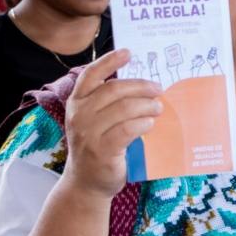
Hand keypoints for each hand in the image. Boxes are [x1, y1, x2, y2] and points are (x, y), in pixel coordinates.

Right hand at [63, 49, 161, 198]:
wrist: (86, 182)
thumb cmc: (98, 148)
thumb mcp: (96, 122)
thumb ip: (110, 105)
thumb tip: (144, 88)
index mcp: (77, 102)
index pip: (91, 74)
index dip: (110, 61)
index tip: (128, 52)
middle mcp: (80, 115)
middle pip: (114, 89)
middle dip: (141, 86)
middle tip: (158, 89)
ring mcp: (89, 133)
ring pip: (124, 108)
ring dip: (147, 105)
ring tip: (159, 108)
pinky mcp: (102, 150)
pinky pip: (127, 129)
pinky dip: (143, 123)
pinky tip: (150, 124)